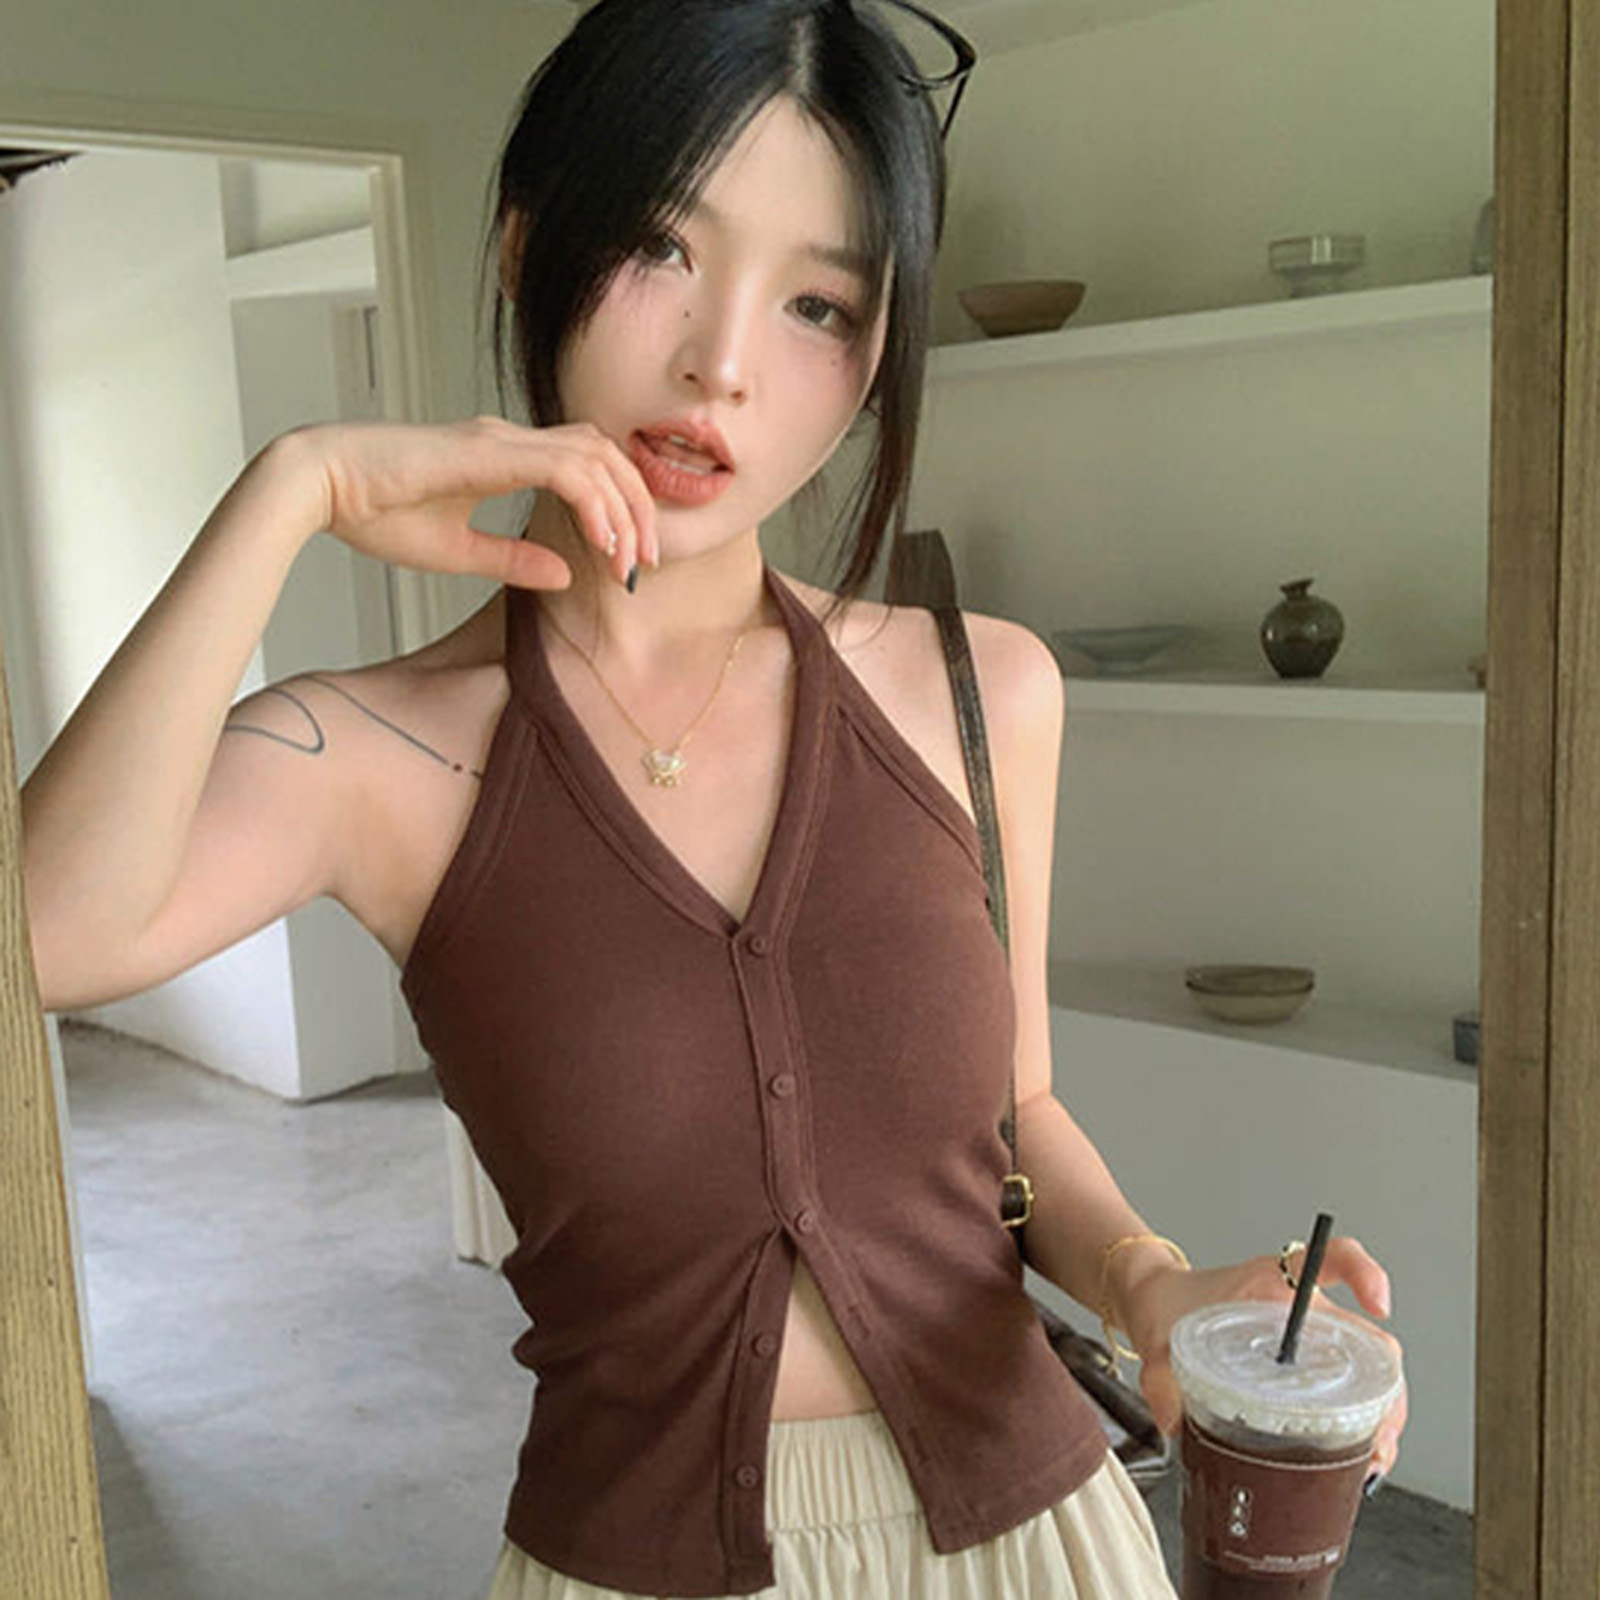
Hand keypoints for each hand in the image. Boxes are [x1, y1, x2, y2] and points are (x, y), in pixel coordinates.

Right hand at [274, 415, 657, 589]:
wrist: (319, 484)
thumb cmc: (373, 512)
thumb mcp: (459, 551)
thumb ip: (513, 559)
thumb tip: (566, 573)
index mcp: (503, 456)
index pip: (588, 466)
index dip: (621, 509)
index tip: (628, 561)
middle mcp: (508, 439)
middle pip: (605, 455)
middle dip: (638, 509)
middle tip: (646, 562)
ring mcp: (498, 439)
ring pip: (594, 457)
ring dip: (623, 509)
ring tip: (630, 559)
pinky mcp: (486, 451)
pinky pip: (562, 468)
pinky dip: (593, 502)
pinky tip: (602, 540)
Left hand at [1117, 1236, 1407, 1479]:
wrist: (1155, 1307)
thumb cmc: (1166, 1306)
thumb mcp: (1158, 1335)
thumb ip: (1161, 1375)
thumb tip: (1174, 1421)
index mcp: (1272, 1281)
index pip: (1332, 1258)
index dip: (1364, 1272)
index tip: (1378, 1302)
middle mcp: (1302, 1310)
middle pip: (1369, 1338)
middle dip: (1386, 1387)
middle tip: (1380, 1431)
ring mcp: (1309, 1341)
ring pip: (1369, 1373)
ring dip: (1381, 1414)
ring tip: (1373, 1456)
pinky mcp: (1304, 1371)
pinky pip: (1348, 1394)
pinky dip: (1360, 1425)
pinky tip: (1356, 1457)